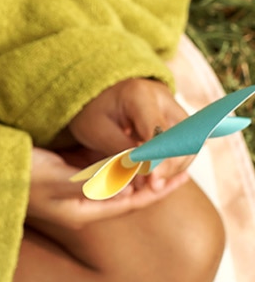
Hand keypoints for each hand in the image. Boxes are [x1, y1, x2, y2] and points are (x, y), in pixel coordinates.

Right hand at [27, 145, 188, 229]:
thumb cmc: (17, 176)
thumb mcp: (59, 179)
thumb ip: (96, 182)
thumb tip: (132, 187)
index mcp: (82, 212)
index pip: (132, 203)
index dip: (159, 189)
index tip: (183, 176)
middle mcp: (78, 205)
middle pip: (125, 193)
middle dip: (151, 180)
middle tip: (178, 165)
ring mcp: (68, 191)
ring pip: (113, 181)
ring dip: (135, 170)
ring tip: (158, 156)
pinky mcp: (59, 175)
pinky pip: (96, 170)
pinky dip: (115, 161)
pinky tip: (124, 149)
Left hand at [65, 77, 195, 185]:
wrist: (98, 98)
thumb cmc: (92, 112)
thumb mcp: (97, 131)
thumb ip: (120, 152)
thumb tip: (144, 176)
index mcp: (140, 95)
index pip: (159, 131)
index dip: (159, 158)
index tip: (153, 181)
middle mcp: (165, 99)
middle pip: (182, 139)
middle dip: (170, 167)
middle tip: (153, 186)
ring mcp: (174, 109)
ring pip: (188, 145)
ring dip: (173, 168)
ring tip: (151, 182)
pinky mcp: (178, 121)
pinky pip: (184, 146)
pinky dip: (172, 163)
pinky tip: (155, 174)